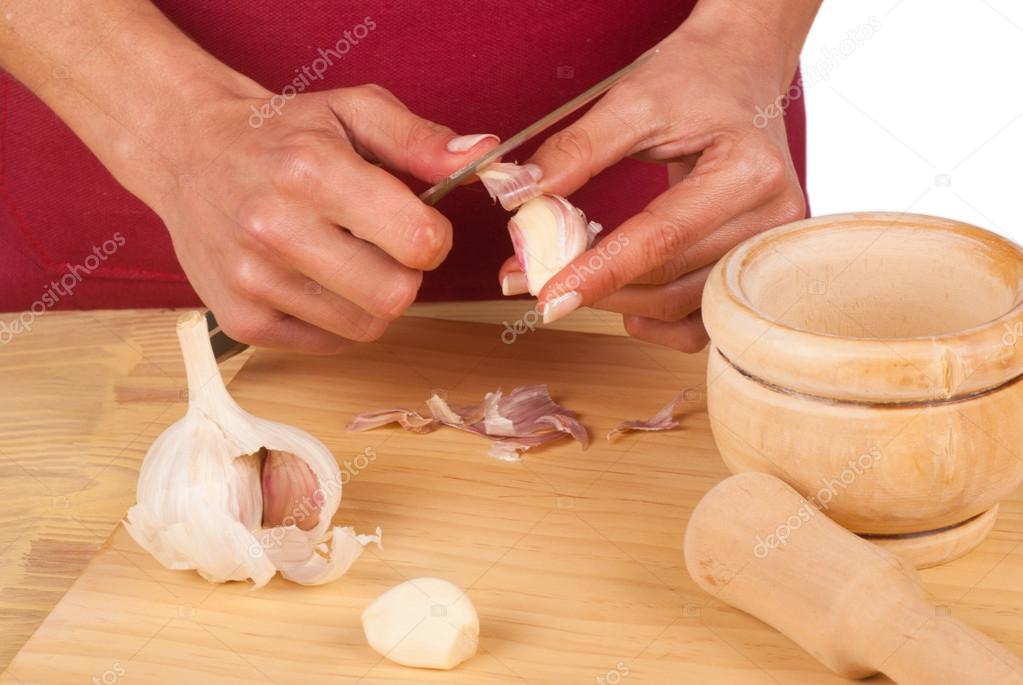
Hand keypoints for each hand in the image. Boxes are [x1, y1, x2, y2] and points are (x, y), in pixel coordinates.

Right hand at [153, 85, 496, 352]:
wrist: (189, 151)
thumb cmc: (284, 133)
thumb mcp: (353, 111)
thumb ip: (422, 139)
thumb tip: (487, 157)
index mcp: (310, 170)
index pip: (418, 241)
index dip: (433, 237)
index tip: (415, 224)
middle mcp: (274, 229)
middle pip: (396, 295)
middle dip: (407, 274)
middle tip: (382, 245)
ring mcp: (252, 280)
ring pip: (365, 327)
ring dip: (373, 299)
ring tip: (348, 260)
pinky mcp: (241, 320)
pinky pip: (328, 343)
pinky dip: (337, 318)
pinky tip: (317, 279)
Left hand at [514, 16, 807, 350]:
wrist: (742, 72)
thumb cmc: (695, 80)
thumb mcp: (634, 100)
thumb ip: (577, 150)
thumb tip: (518, 196)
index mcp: (747, 171)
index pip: (662, 238)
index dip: (599, 271)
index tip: (546, 294)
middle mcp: (772, 219)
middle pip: (670, 282)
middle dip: (596, 286)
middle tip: (535, 275)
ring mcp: (769, 251)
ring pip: (682, 308)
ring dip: (619, 302)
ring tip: (576, 274)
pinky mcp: (754, 269)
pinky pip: (703, 322)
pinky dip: (657, 320)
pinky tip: (626, 299)